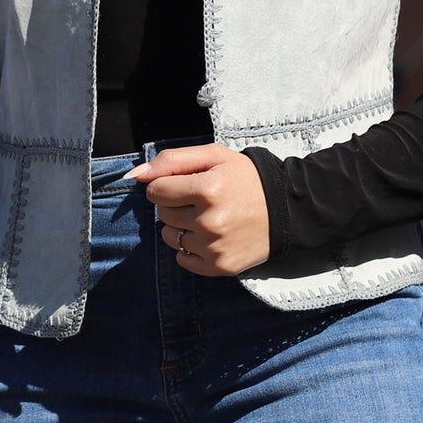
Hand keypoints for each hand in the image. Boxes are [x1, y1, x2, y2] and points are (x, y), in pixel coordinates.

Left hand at [125, 143, 269, 275]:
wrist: (287, 209)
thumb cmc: (246, 179)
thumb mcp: (213, 156)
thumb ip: (171, 160)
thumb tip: (135, 174)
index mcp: (208, 189)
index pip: (155, 191)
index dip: (167, 185)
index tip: (186, 185)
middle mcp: (210, 221)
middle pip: (162, 214)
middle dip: (175, 205)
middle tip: (203, 201)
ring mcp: (215, 247)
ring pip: (169, 237)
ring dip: (181, 227)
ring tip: (208, 218)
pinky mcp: (220, 266)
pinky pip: (182, 259)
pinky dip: (190, 249)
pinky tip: (211, 237)